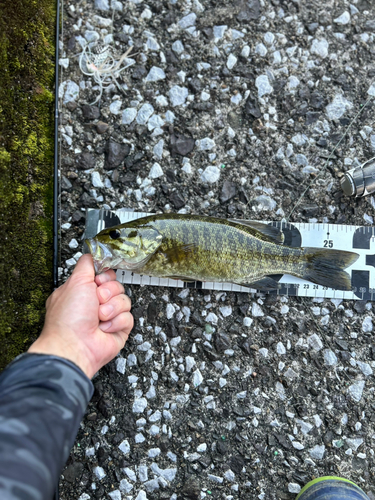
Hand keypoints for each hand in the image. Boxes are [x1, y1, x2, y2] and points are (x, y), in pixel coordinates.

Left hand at [28, 254, 132, 377]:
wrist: (75, 345)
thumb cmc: (68, 318)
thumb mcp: (75, 281)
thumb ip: (86, 264)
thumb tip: (92, 253)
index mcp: (83, 291)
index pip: (105, 275)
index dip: (104, 277)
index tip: (98, 282)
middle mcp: (95, 304)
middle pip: (117, 286)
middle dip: (107, 293)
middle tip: (96, 301)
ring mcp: (108, 317)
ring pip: (125, 301)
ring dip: (111, 308)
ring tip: (99, 318)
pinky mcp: (119, 329)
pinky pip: (129, 317)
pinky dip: (116, 322)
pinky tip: (104, 328)